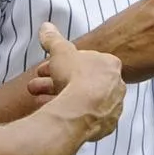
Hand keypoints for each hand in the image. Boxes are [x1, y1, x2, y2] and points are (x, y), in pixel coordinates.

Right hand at [31, 22, 124, 141]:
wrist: (80, 111)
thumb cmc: (76, 78)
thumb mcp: (60, 51)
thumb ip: (53, 39)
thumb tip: (46, 28)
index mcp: (110, 65)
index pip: (87, 60)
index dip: (64, 62)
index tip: (50, 66)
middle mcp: (116, 86)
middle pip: (82, 81)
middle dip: (57, 81)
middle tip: (38, 83)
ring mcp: (112, 108)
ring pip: (82, 100)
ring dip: (59, 97)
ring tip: (37, 98)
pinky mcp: (106, 126)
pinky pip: (86, 118)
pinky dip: (71, 114)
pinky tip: (55, 112)